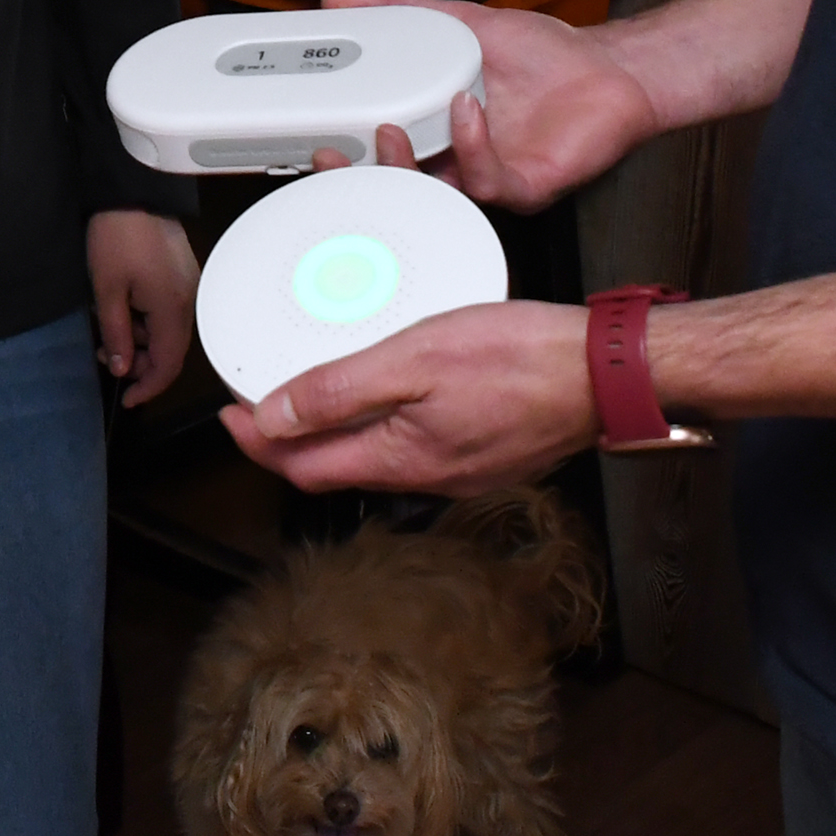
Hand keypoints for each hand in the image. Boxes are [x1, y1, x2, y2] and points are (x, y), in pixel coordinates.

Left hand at [86, 210, 199, 407]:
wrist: (132, 189)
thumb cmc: (117, 237)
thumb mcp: (107, 290)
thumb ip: (117, 334)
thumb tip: (122, 368)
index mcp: (173, 309)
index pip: (168, 364)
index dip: (147, 387)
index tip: (126, 398)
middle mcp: (189, 301)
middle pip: (169, 350)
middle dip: (138, 361)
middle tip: (105, 355)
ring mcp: (187, 286)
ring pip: (167, 331)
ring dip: (138, 339)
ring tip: (107, 329)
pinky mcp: (181, 274)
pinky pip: (167, 311)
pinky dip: (146, 320)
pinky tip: (123, 310)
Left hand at [219, 298, 596, 494]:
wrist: (608, 373)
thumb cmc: (522, 359)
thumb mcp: (415, 359)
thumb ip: (341, 391)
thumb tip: (273, 418)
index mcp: (401, 458)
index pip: (304, 468)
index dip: (257, 443)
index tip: (227, 413)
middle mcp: (427, 476)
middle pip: (335, 467)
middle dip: (288, 438)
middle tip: (258, 399)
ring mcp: (459, 468)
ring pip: (375, 456)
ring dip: (335, 430)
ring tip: (311, 389)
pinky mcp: (484, 451)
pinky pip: (414, 445)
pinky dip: (381, 423)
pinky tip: (385, 391)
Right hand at [317, 0, 661, 210]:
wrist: (610, 68)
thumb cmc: (545, 56)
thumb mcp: (459, 22)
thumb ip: (399, 9)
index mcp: (434, 130)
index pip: (377, 151)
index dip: (342, 151)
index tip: (311, 134)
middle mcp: (456, 161)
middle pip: (394, 183)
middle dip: (359, 174)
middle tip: (331, 151)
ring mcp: (489, 177)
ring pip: (434, 193)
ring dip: (407, 166)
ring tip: (394, 127)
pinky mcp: (525, 186)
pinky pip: (487, 181)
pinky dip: (472, 147)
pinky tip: (467, 110)